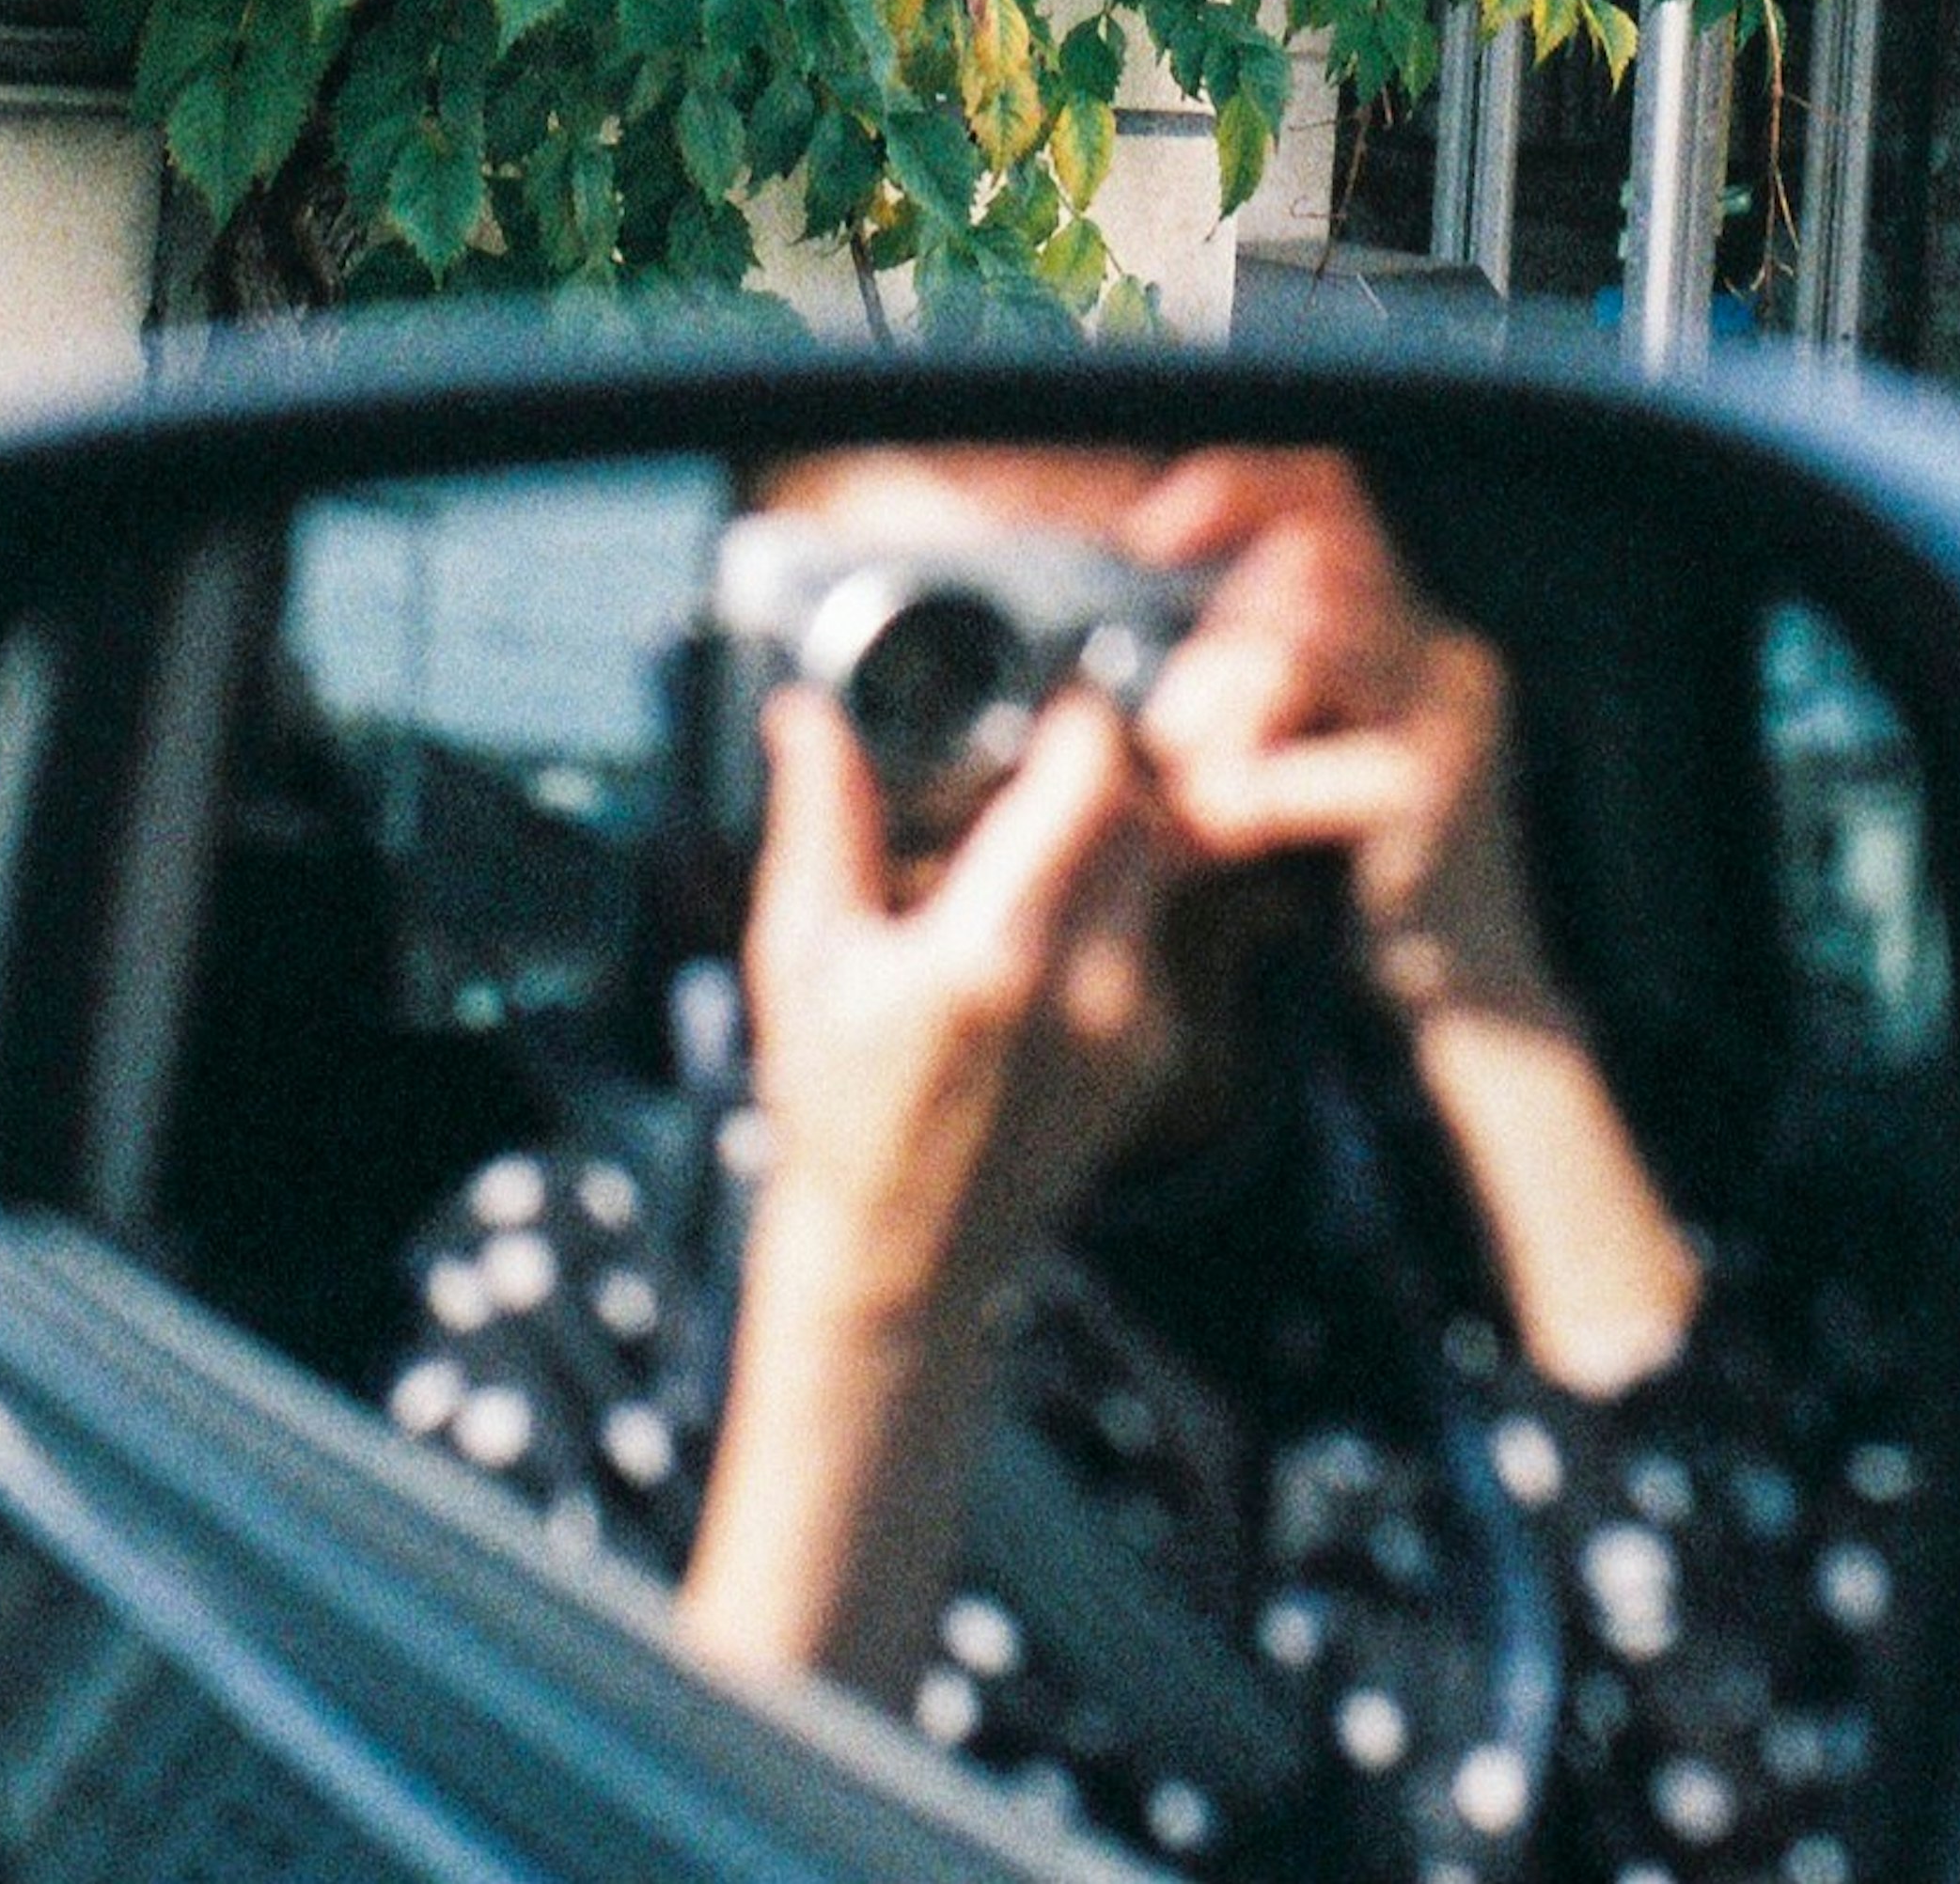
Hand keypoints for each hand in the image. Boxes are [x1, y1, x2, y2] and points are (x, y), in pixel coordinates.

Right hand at [677, 683, 1184, 1694]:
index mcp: (992, 956)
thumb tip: (807, 715)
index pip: (1093, 779)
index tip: (1037, 696)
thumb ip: (818, 820)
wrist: (903, 1264)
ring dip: (1112, 829)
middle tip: (1031, 753)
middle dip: (1098, 764)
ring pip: (1160, 867)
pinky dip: (1115, 902)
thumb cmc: (838, 1116)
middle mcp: (1088, 989)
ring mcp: (1136, 1028)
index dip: (1077, 716)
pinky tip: (1039, 924)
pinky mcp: (1156, 1055)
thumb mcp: (800, 959)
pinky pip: (1156, 932)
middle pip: (1144, 809)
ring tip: (1026, 838)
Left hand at [1131, 450, 1702, 1398]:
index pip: (1330, 491)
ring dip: (1220, 703)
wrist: (1469, 1001)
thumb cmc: (1355, 882)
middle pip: (1311, 555)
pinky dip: (1249, 787)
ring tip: (1187, 774)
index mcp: (1405, 624)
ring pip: (1306, 641)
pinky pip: (1315, 757)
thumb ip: (1233, 693)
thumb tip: (1118, 661)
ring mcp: (1452, 712)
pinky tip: (1218, 825)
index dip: (1240, 485)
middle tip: (1166, 713)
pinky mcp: (1441, 788)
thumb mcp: (1286, 761)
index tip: (1153, 526)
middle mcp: (1440, 648)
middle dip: (1216, 623)